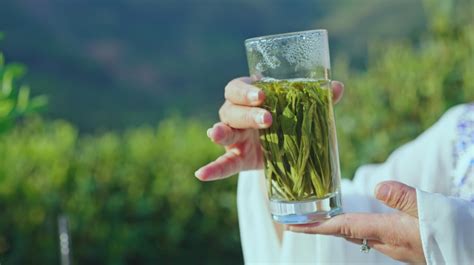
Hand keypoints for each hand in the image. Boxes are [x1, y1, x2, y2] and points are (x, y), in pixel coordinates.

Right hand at [195, 77, 344, 180]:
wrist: (287, 149)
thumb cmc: (291, 120)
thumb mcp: (303, 110)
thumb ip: (318, 99)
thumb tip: (337, 87)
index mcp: (250, 97)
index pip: (238, 88)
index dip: (246, 91)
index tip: (262, 95)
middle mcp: (237, 114)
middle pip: (231, 109)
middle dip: (247, 113)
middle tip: (268, 119)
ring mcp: (235, 137)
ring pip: (224, 131)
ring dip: (221, 132)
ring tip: (216, 134)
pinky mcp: (238, 158)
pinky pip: (222, 164)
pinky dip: (212, 169)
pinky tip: (201, 174)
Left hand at [288, 181, 425, 263]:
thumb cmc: (460, 232)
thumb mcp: (437, 211)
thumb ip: (407, 200)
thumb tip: (378, 187)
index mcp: (389, 232)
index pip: (342, 227)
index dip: (315, 227)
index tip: (290, 225)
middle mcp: (387, 243)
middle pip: (344, 233)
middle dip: (318, 227)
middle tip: (295, 219)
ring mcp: (395, 246)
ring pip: (356, 235)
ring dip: (333, 226)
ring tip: (316, 216)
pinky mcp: (404, 245)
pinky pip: (369, 235)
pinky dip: (353, 226)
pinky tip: (355, 219)